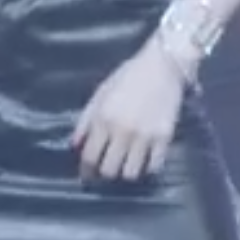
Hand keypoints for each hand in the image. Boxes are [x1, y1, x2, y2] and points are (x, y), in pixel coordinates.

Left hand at [70, 43, 186, 180]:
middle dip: (105, 172)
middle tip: (108, 167)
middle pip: (109, 170)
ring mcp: (144, 136)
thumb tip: (74, 145)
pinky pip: (154, 166)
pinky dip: (148, 167)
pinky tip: (146, 160)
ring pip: (131, 173)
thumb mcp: (100, 94)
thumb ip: (86, 120)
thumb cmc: (128, 76)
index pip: (89, 157)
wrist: (162, 65)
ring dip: (126, 172)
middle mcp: (122, 131)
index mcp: (103, 119)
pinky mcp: (164, 138)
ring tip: (127, 165)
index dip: (86, 170)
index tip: (87, 174)